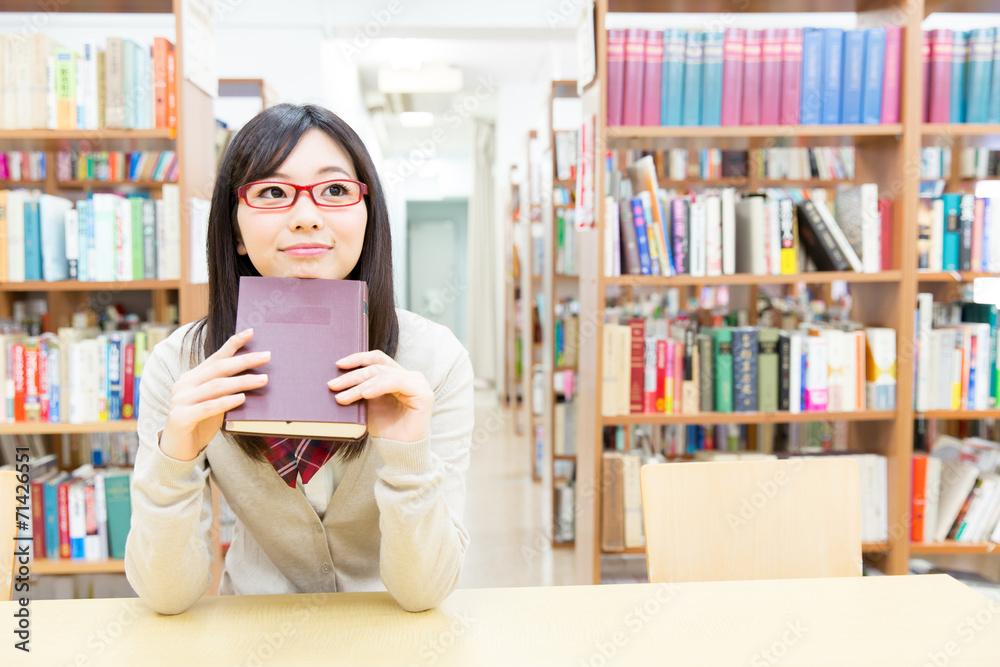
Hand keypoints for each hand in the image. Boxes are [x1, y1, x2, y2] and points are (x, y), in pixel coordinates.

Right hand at [160, 328, 269, 460]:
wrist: (176, 449)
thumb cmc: (200, 423)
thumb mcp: (214, 402)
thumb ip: (226, 389)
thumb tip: (256, 377)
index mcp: (192, 377)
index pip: (215, 357)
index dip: (233, 344)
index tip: (251, 332)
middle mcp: (184, 385)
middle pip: (219, 369)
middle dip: (245, 361)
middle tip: (267, 356)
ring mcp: (180, 400)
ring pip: (216, 387)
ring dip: (242, 382)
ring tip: (264, 380)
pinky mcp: (180, 417)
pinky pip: (207, 407)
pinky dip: (226, 402)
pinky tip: (242, 398)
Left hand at [328, 350, 433, 443]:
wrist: (400, 451)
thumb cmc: (386, 429)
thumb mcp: (369, 404)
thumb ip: (361, 388)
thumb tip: (338, 377)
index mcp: (398, 376)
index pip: (377, 359)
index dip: (358, 359)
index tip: (338, 365)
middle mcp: (410, 376)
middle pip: (377, 367)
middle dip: (352, 376)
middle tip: (332, 385)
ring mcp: (418, 383)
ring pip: (383, 374)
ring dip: (360, 385)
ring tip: (342, 396)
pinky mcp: (422, 393)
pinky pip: (397, 382)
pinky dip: (378, 387)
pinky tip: (364, 394)